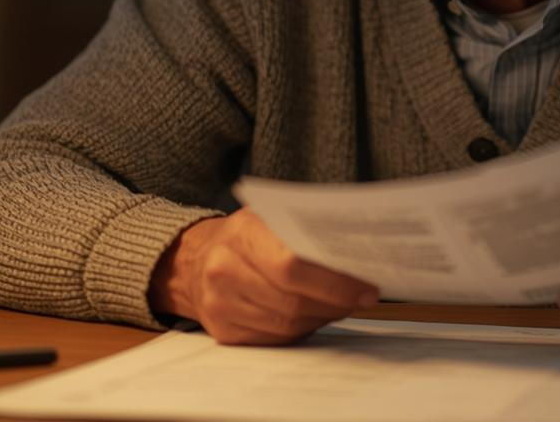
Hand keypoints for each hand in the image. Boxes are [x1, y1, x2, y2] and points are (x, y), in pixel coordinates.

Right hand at [149, 210, 378, 344]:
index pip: (291, 265)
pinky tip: (313, 316)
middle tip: (362, 299)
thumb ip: (306, 234)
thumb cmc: (245, 237)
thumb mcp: (270, 219)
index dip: (333, 282)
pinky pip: (274, 339)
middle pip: (292, 300)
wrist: (193, 260)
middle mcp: (223, 269)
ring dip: (321, 317)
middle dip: (334, 303)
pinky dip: (300, 330)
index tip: (366, 288)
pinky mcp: (222, 331)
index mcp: (241, 232)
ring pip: (286, 324)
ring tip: (341, 305)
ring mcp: (219, 304)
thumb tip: (357, 258)